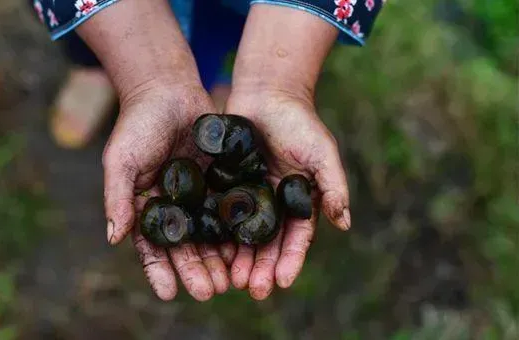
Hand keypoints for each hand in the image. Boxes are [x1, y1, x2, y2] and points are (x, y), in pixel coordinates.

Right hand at [75, 0, 233, 300]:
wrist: (167, 89)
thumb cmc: (137, 124)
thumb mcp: (121, 160)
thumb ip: (118, 197)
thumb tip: (115, 238)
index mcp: (146, 207)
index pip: (152, 246)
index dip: (160, 270)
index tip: (170, 293)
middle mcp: (174, 207)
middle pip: (185, 246)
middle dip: (196, 270)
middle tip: (210, 292)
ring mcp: (198, 196)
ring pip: (210, 234)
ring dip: (219, 258)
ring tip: (231, 280)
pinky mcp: (220, 182)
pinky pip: (230, 209)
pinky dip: (237, 230)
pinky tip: (247, 247)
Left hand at [225, 90, 349, 299]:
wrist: (266, 93)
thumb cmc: (299, 121)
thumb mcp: (322, 152)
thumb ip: (333, 186)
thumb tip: (345, 224)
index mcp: (299, 201)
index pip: (297, 238)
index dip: (290, 260)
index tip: (281, 281)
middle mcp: (273, 205)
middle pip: (268, 243)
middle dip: (261, 267)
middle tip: (252, 289)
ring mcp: (249, 197)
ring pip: (243, 235)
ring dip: (240, 259)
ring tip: (231, 280)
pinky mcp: (227, 186)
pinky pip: (221, 214)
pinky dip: (218, 234)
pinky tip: (211, 252)